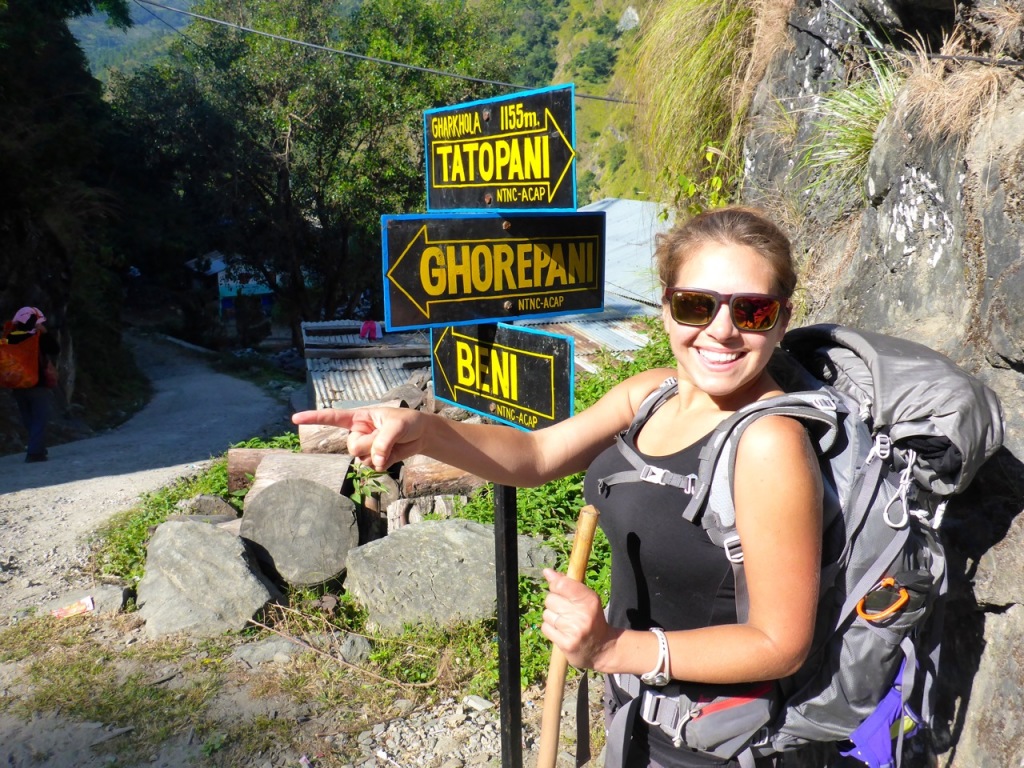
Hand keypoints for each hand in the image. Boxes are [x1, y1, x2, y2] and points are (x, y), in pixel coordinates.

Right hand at [291, 407, 426, 471]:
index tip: (295, 418)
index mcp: (359, 418)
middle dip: (370, 445)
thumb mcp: (397, 426)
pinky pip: (372, 467)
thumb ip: (383, 441)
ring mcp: (365, 447)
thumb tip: (375, 461)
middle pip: (353, 446)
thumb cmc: (408, 422)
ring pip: (362, 459)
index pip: (332, 418)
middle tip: (387, 437)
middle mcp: (358, 433)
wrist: (421, 435)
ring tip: (391, 444)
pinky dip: (384, 463)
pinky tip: (392, 454)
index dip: (313, 418)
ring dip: (379, 454)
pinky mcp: (374, 459)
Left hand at [541, 568, 614, 670]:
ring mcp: (574, 630)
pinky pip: (545, 628)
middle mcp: (583, 614)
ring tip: (565, 623)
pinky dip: (550, 629)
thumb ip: (566, 583)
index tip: (558, 589)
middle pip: (550, 599)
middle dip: (554, 604)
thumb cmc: (590, 618)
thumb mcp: (585, 599)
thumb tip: (546, 571)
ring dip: (552, 618)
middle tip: (566, 611)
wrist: (602, 648)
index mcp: (589, 599)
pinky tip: (561, 632)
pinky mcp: (566, 644)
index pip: (561, 584)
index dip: (555, 585)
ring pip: (546, 614)